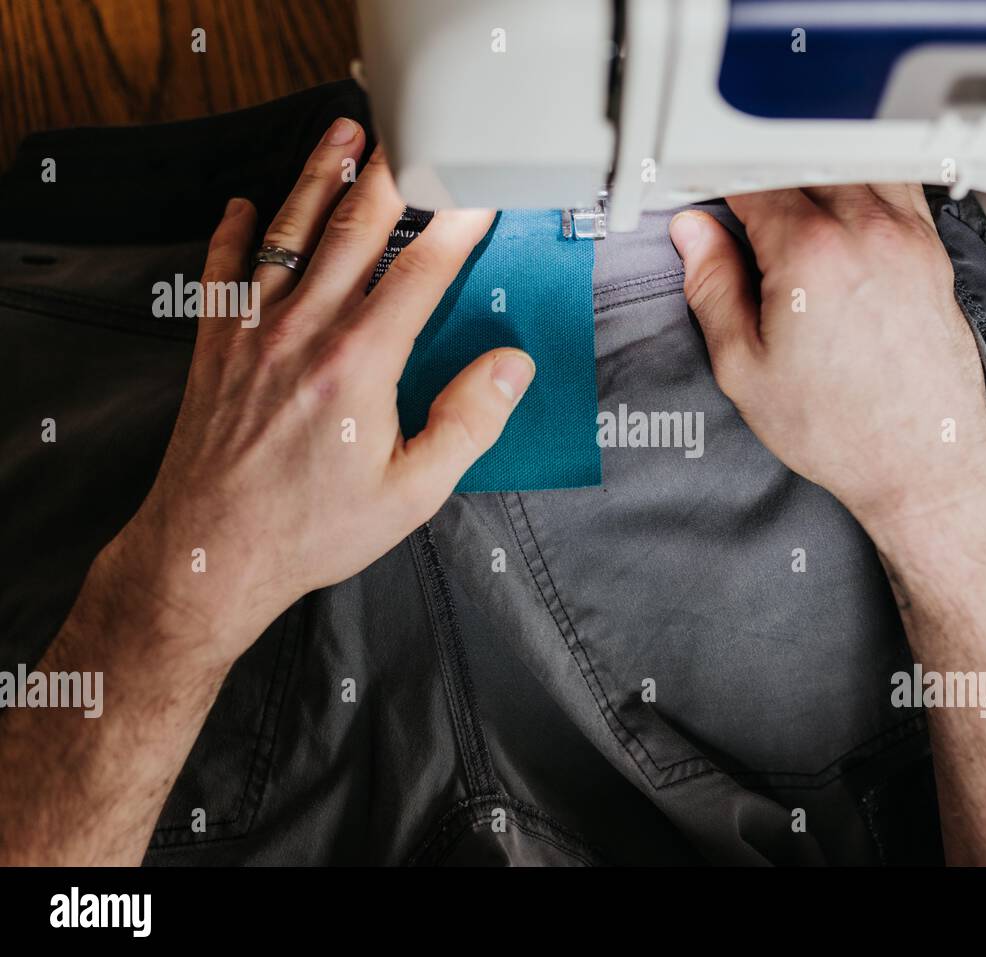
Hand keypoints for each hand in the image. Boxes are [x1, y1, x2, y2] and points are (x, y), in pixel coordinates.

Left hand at [102, 117, 533, 668]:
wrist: (210, 553)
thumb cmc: (312, 529)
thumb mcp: (413, 492)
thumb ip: (467, 423)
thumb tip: (510, 368)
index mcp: (360, 363)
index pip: (421, 270)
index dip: (456, 222)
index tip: (479, 190)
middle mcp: (304, 330)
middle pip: (354, 230)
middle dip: (390, 173)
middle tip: (414, 133)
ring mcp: (253, 331)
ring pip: (290, 233)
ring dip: (319, 177)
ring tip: (341, 134)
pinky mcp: (216, 346)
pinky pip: (225, 270)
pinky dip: (236, 232)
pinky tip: (245, 206)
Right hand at [669, 185, 985, 531]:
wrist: (922, 461)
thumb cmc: (843, 430)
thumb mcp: (745, 368)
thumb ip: (712, 288)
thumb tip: (693, 237)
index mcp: (810, 253)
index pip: (749, 182)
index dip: (713, 185)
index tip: (698, 199)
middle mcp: (865, 230)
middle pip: (799, 162)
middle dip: (760, 175)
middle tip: (734, 208)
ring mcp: (905, 236)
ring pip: (850, 162)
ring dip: (811, 173)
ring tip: (785, 209)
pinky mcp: (931, 251)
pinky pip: (894, 185)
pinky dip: (861, 183)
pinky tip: (841, 212)